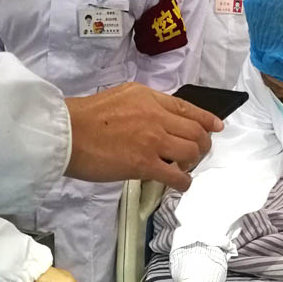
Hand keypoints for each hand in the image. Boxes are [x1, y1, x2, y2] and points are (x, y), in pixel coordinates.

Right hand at [64, 82, 223, 190]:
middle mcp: (156, 116)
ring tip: (183, 168)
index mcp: (149, 97)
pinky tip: (179, 183)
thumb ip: (143, 106)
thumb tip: (159, 120)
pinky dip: (183, 182)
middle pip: (196, 132)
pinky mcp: (145, 164)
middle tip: (196, 155)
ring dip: (192, 163)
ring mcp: (153, 140)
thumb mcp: (120, 97)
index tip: (217, 127)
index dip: (207, 119)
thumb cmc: (84, 117)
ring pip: (192, 152)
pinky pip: (177, 176)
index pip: (187, 108)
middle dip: (203, 145)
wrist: (65, 133)